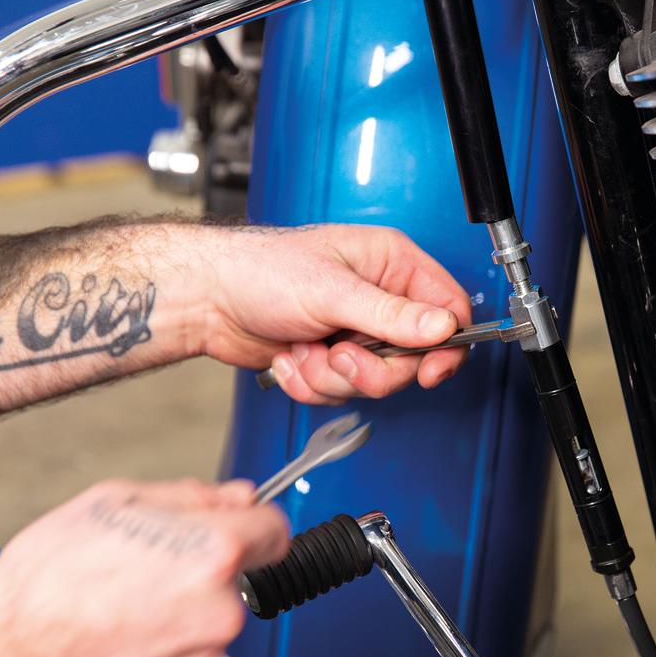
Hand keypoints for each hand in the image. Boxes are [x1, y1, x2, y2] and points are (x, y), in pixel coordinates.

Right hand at [0, 478, 288, 656]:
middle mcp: (220, 608)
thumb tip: (232, 496)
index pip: (274, 528)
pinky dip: (165, 655)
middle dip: (200, 572)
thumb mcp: (107, 507)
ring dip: (180, 616)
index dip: (252, 523)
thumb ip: (187, 496)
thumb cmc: (41, 596)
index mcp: (211, 553)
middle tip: (143, 574)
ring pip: (210, 623)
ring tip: (121, 612)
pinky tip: (122, 645)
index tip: (237, 528)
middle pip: (236, 578)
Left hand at [189, 223, 473, 403]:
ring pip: (377, 380)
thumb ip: (391, 314)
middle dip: (370, 369)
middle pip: (413, 358)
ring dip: (333, 377)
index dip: (444, 346)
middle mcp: (380, 298)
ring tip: (304, 351)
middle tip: (339, 357)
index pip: (448, 309)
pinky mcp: (334, 357)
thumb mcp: (331, 291)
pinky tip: (291, 358)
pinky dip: (312, 384)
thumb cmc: (259, 271)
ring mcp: (357, 331)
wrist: (207, 300)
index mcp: (392, 264)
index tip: (428, 372)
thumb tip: (442, 326)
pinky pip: (344, 391)